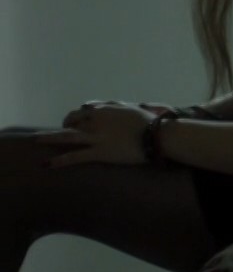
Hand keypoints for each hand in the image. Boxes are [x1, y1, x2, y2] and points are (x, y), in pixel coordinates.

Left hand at [42, 103, 158, 167]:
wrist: (158, 136)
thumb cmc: (150, 122)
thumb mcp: (133, 107)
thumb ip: (117, 106)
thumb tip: (109, 106)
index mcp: (105, 109)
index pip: (84, 110)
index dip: (77, 116)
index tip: (76, 121)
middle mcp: (96, 121)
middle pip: (72, 121)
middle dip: (63, 125)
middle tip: (59, 132)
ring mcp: (95, 137)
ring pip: (66, 136)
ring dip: (49, 137)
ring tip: (35, 140)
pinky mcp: (98, 153)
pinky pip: (74, 156)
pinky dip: (59, 160)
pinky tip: (47, 164)